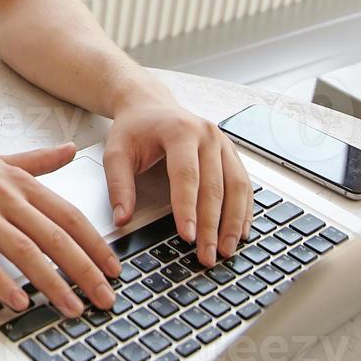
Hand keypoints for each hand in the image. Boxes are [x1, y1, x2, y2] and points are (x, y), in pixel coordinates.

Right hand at [0, 141, 119, 318]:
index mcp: (18, 181)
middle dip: (85, 269)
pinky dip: (2, 281)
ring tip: (71, 307)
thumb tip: (72, 150)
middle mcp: (2, 194)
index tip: (114, 268)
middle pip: (54, 235)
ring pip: (24, 249)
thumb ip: (38, 162)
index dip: (95, 243)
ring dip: (52, 283)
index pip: (68, 214)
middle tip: (104, 297)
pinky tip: (19, 301)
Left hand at [103, 97, 251, 267]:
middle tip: (207, 255)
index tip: (187, 237)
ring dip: (233, 222)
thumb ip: (119, 185)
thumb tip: (122, 219)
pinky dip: (244, 210)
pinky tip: (240, 231)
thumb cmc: (134, 129)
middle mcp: (207, 134)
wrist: (149, 104)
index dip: (188, 208)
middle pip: (215, 186)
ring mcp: (223, 142)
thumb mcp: (116, 152)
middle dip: (212, 225)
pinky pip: (243, 184)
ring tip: (227, 250)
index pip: (186, 175)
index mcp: (179, 130)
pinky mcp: (231, 152)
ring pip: (236, 187)